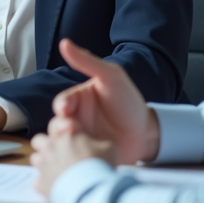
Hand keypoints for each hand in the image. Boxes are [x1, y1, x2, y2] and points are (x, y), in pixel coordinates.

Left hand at [31, 130, 117, 195]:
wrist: (91, 190)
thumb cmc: (100, 165)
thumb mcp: (109, 148)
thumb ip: (97, 142)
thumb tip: (94, 145)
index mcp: (66, 135)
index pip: (56, 124)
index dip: (62, 132)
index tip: (70, 140)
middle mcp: (51, 147)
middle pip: (38, 140)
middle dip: (45, 145)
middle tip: (58, 154)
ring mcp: (44, 165)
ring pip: (35, 159)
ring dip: (43, 163)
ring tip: (56, 171)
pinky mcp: (41, 183)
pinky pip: (36, 182)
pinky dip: (44, 184)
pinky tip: (55, 187)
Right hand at [49, 39, 158, 164]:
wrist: (148, 133)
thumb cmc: (129, 102)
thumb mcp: (111, 77)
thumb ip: (88, 62)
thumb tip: (64, 43)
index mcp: (77, 100)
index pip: (61, 103)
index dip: (61, 108)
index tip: (66, 112)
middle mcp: (75, 120)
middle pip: (56, 124)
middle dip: (60, 129)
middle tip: (72, 132)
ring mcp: (80, 139)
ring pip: (60, 143)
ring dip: (64, 145)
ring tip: (79, 147)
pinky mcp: (85, 157)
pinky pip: (72, 159)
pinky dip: (73, 160)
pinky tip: (83, 159)